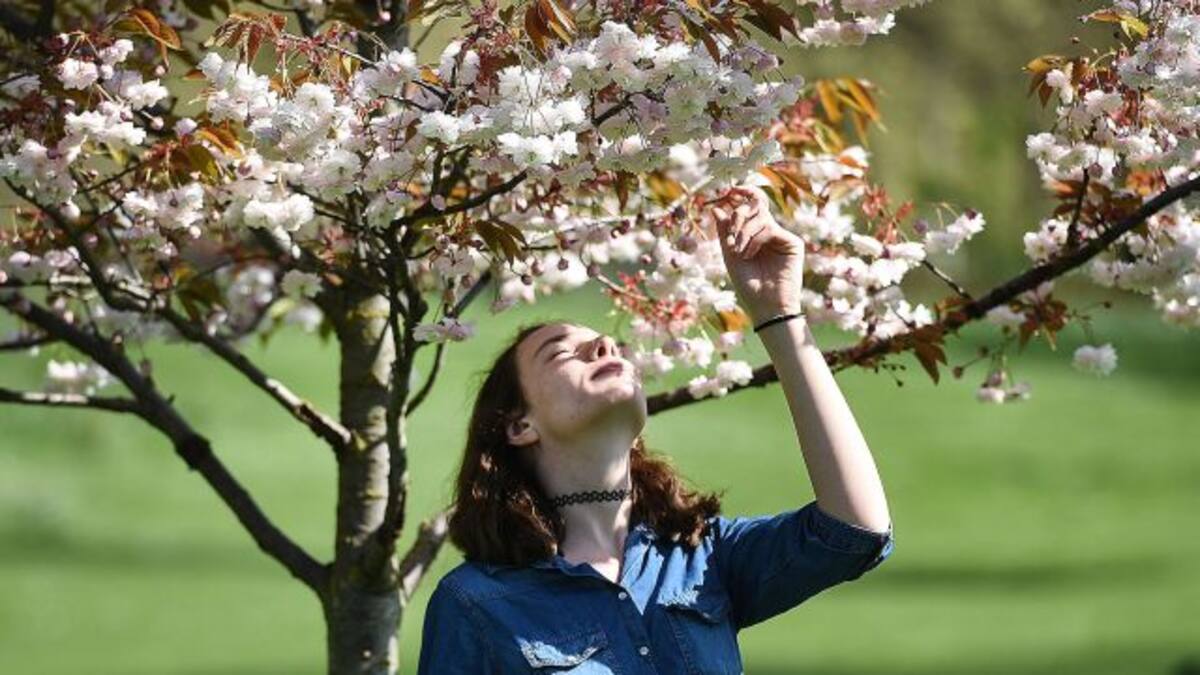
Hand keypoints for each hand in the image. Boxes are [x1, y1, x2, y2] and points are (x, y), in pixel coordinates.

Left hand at [709, 184, 806, 325]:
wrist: (765, 307)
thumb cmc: (747, 285)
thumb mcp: (729, 256)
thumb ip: (724, 232)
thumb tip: (716, 208)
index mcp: (754, 233)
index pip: (750, 206)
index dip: (742, 194)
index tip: (729, 190)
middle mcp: (769, 232)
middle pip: (755, 205)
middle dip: (739, 213)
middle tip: (731, 232)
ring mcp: (781, 236)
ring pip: (759, 217)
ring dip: (743, 232)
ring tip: (738, 252)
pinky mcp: (792, 243)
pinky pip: (768, 228)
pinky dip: (754, 239)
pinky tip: (749, 254)